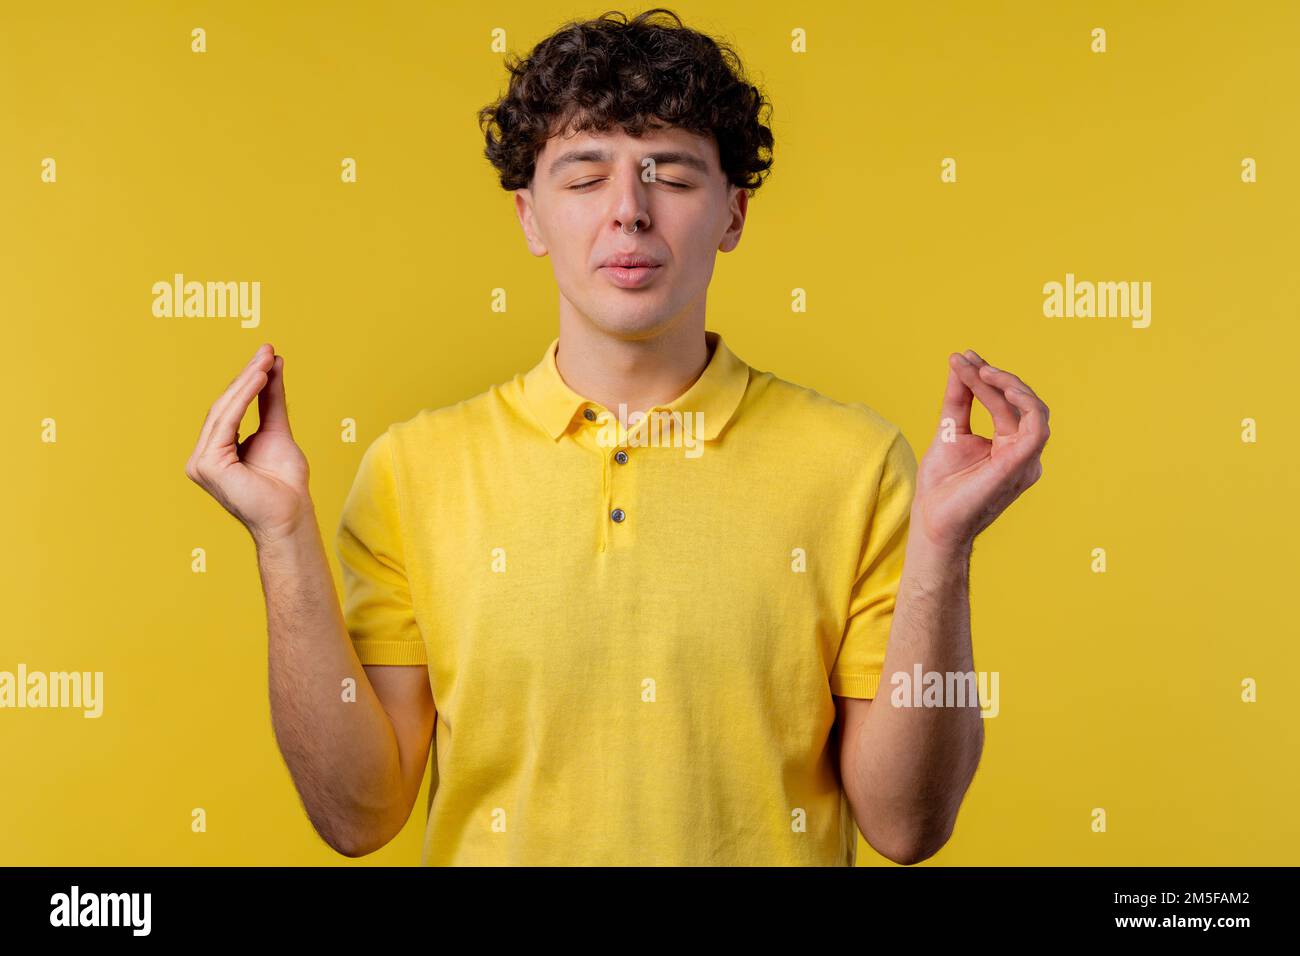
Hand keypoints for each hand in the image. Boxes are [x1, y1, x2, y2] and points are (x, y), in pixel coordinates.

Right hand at [185, 344, 311, 545]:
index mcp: (216, 450)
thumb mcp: (277, 431)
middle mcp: (203, 456)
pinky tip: (259, 379)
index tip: (267, 354)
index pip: (230, 408)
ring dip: (246, 383)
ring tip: (266, 362)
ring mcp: (201, 462)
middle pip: (225, 406)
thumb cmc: (285, 483)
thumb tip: (272, 364)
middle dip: (247, 376)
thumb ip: (271, 400)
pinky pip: (225, 424)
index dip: (247, 380)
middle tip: (268, 351)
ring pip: (224, 412)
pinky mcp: (207, 466)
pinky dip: (242, 399)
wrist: (291, 514)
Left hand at [911, 349, 1049, 552]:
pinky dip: (1023, 403)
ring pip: (1032, 409)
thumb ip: (958, 399)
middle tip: (965, 359)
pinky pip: (1037, 429)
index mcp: (1009, 444)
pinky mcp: (1020, 467)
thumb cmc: (942, 485)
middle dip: (993, 375)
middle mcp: (1023, 451)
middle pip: (1019, 402)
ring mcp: (1026, 460)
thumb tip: (959, 364)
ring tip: (980, 370)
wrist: (933, 520)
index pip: (1005, 401)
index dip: (986, 376)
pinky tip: (999, 386)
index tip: (962, 357)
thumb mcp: (950, 430)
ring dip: (1006, 384)